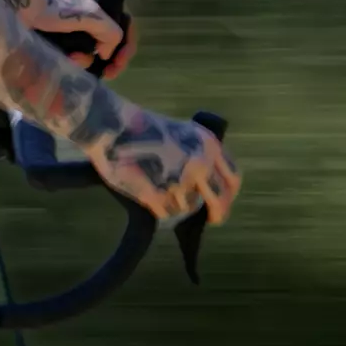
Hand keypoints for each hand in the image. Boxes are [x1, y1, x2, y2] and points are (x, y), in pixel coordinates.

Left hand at [6, 0, 132, 78]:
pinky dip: (75, 60)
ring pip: (92, 50)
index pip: (126, 22)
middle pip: (110, 40)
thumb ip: (109, 32)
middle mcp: (92, 11)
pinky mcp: (61, 38)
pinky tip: (68, 61)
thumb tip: (107, 53)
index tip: (118, 60)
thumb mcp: (88, 14)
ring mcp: (76, 26)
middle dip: (109, 58)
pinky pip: (76, 54)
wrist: (15, 2)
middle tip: (107, 73)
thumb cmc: (52, 4)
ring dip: (87, 60)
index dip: (127, 43)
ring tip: (74, 60)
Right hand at [81, 104, 238, 224]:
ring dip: (176, 204)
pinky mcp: (158, 194)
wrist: (113, 127)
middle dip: (217, 213)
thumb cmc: (144, 128)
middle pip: (219, 202)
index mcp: (208, 146)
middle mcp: (199, 164)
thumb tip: (209, 183)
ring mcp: (179, 181)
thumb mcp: (185, 133)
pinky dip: (158, 207)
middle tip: (211, 219)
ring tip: (158, 187)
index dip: (229, 196)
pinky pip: (166, 213)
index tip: (222, 204)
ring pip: (187, 208)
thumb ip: (202, 155)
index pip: (232, 180)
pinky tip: (148, 192)